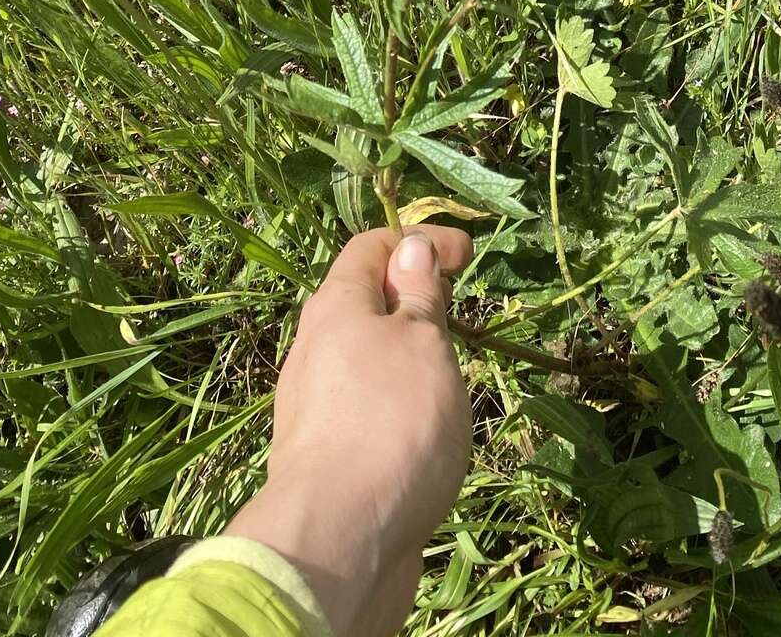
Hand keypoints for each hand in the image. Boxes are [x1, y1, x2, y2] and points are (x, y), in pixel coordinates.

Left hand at [225, 227, 473, 636]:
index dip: (420, 241)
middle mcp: (314, 349)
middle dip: (412, 304)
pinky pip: (364, 413)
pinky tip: (420, 437)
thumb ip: (418, 295)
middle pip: (364, 305)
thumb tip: (410, 249)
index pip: (371, 246)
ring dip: (406, 361)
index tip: (467, 253)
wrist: (340, 539)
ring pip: (366, 363)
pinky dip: (396, 408)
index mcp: (336, 306)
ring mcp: (314, 407)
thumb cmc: (392, 422)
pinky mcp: (324, 458)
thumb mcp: (422, 342)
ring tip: (447, 384)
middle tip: (458, 319)